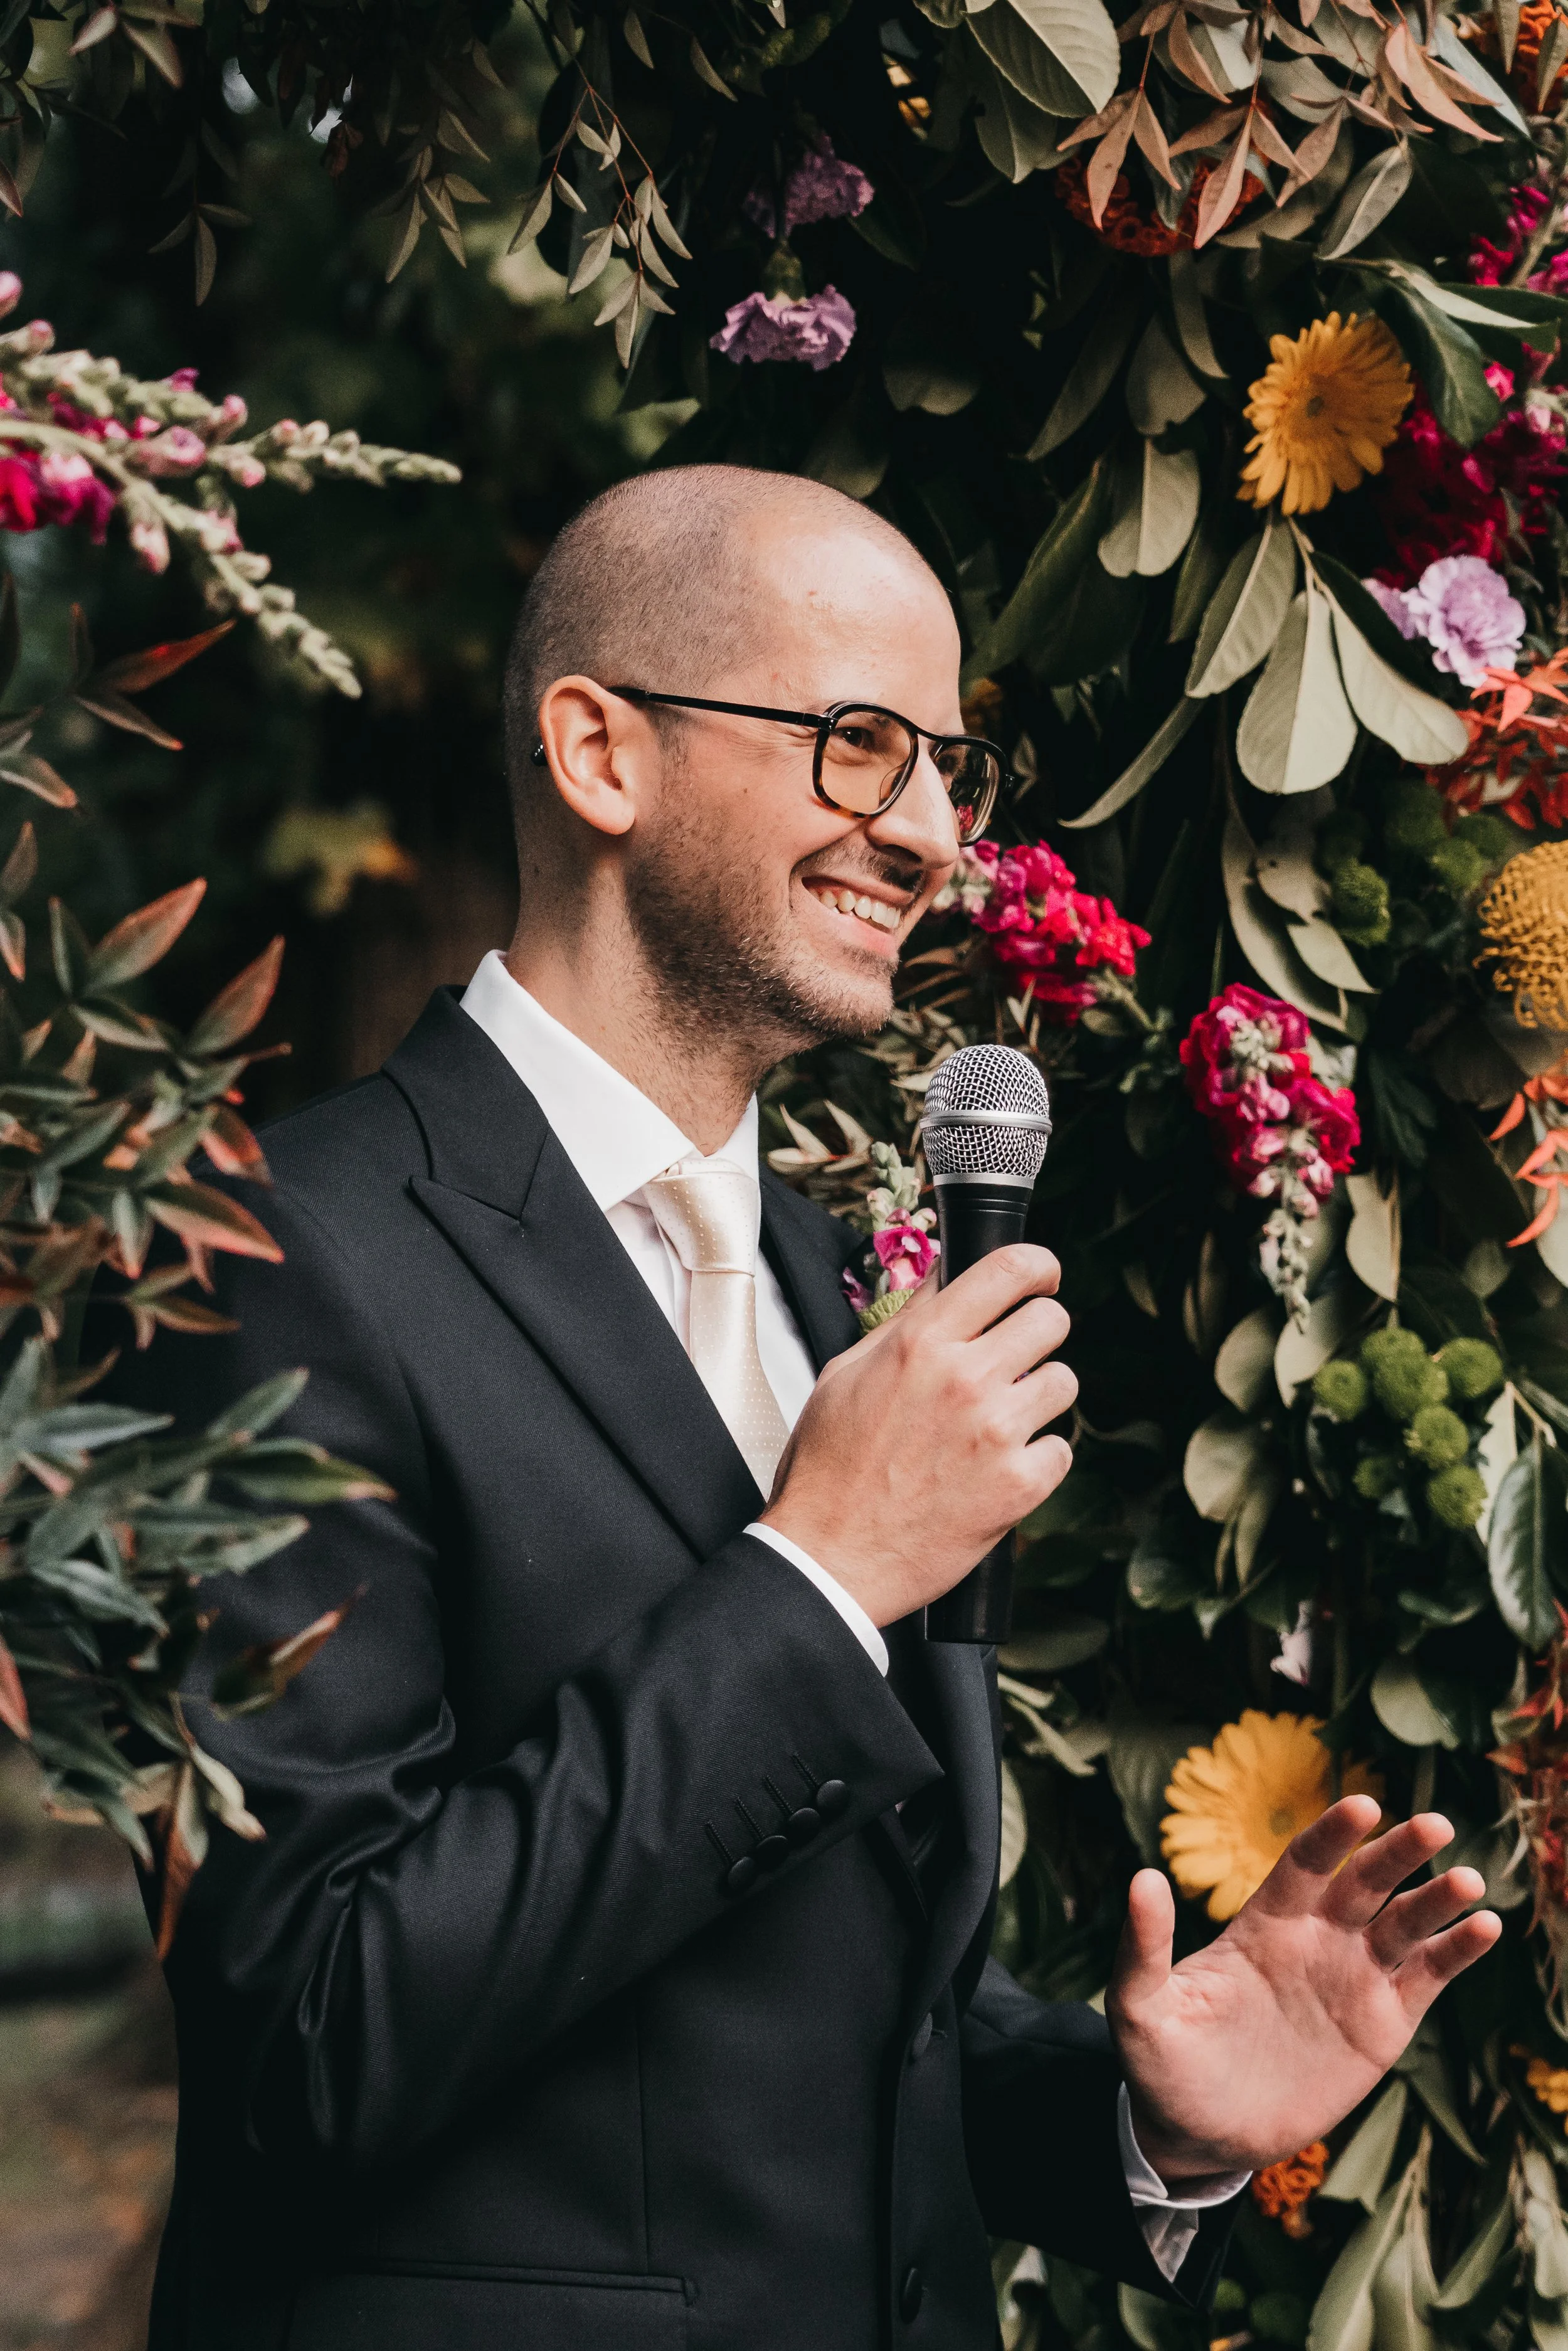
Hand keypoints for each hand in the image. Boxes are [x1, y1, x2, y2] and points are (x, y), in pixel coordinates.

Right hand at [760, 1243, 1076, 1626]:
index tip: (1042, 1277)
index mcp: (921, 1343)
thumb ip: (905, 1323)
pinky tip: (996, 1470)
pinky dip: (1036, 1459)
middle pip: (1051, 1320)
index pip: (1009, 1269)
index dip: (1038, 1265)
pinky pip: (1061, 1449)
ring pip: (1063, 1382)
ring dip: (1037, 1396)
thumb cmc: (829, 1468)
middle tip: (1016, 1356)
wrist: (829, 1558)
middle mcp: (966, 1378)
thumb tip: (945, 1277)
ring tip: (998, 1422)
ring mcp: (998, 1432)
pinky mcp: (1020, 1485)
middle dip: (1037, 1333)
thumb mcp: (845, 1374)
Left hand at [1107, 1800, 1500, 2181]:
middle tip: (1435, 1824)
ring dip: (1437, 1898)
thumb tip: (1141, 1877)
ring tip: (1468, 1881)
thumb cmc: (1163, 2065)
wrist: (1200, 2134)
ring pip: (1404, 1923)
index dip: (1332, 1834)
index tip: (1362, 1806)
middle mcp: (1316, 1938)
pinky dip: (1456, 1951)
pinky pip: (1426, 1977)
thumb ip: (1144, 1945)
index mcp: (1263, 1923)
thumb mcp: (1141, 2007)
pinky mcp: (1382, 2024)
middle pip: (1365, 1881)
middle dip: (1399, 1852)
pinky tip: (1483, 1926)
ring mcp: (1353, 1977)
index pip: (1304, 1862)